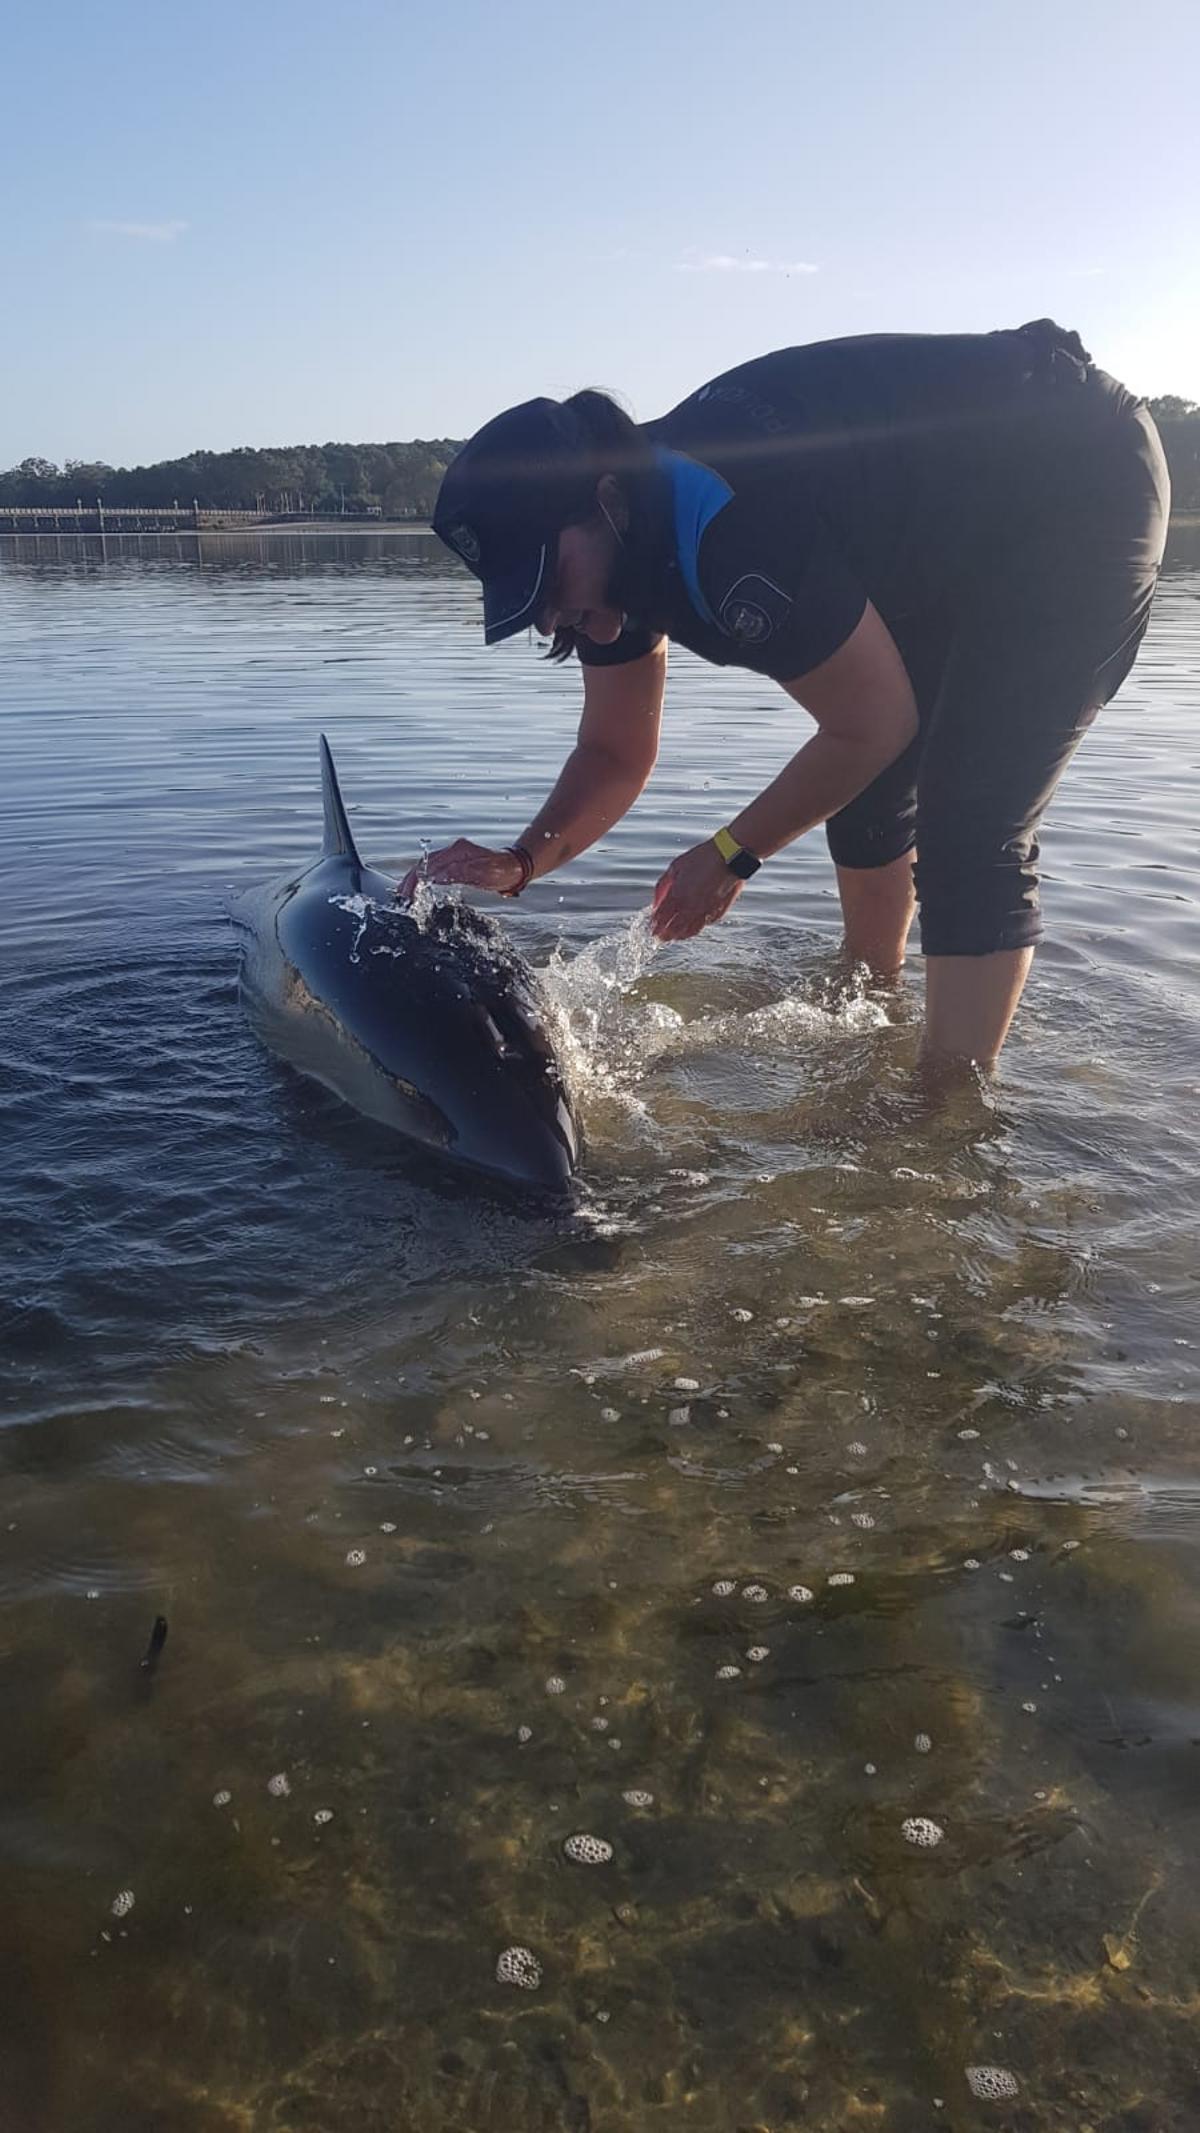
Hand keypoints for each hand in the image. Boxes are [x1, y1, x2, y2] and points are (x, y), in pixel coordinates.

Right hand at [398, 840, 524, 901]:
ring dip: (414, 879)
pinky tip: (419, 887)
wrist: (516, 866)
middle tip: (401, 897)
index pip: (429, 865)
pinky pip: (435, 869)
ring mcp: (454, 856)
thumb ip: (459, 873)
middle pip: (424, 864)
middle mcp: (453, 851)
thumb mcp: (483, 873)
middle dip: (410, 880)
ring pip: (427, 866)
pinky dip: (424, 878)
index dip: (416, 879)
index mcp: (457, 851)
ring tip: (404, 893)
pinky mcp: (456, 863)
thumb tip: (437, 876)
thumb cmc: (502, 870)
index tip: (408, 893)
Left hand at [650, 840, 743, 939]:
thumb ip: (663, 885)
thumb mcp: (676, 867)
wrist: (729, 857)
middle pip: (673, 928)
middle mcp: (690, 907)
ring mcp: (705, 911)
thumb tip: (656, 901)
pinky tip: (691, 926)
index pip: (661, 917)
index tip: (651, 928)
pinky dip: (695, 927)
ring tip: (673, 936)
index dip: (655, 925)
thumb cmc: (702, 858)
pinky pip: (704, 924)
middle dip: (664, 934)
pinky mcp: (718, 912)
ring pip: (689, 931)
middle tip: (659, 936)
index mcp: (677, 895)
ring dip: (679, 935)